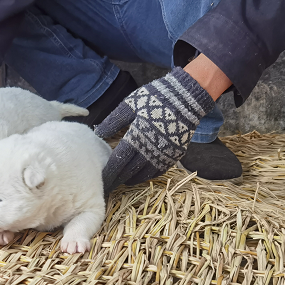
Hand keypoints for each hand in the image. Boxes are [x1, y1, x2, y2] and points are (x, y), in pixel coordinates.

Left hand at [95, 67, 216, 192]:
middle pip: (129, 171)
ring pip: (144, 174)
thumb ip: (113, 120)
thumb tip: (98, 133)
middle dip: (117, 179)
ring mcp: (163, 155)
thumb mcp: (130, 105)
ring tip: (122, 181)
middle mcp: (149, 150)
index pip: (118, 162)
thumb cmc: (155, 98)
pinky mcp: (174, 155)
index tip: (101, 180)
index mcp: (136, 138)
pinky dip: (148, 175)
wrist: (186, 98)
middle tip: (108, 186)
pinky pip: (159, 171)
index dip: (109, 173)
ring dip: (132, 179)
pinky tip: (141, 175)